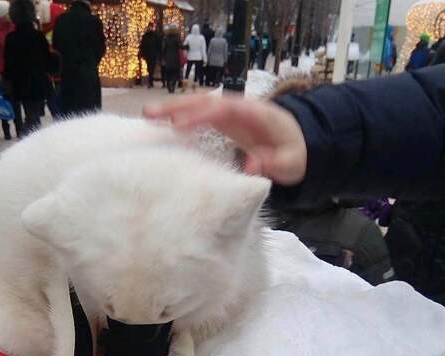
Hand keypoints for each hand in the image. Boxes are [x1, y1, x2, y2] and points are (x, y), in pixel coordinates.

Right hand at [143, 94, 306, 184]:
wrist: (297, 144)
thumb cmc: (292, 154)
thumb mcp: (290, 164)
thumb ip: (273, 164)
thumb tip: (251, 166)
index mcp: (256, 113)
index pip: (226, 109)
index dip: (202, 114)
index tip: (180, 124)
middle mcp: (239, 107)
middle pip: (206, 101)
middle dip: (179, 106)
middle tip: (151, 113)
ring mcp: (228, 112)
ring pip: (198, 104)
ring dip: (173, 108)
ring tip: (146, 115)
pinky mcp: (221, 120)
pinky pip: (198, 114)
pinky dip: (179, 116)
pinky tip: (159, 123)